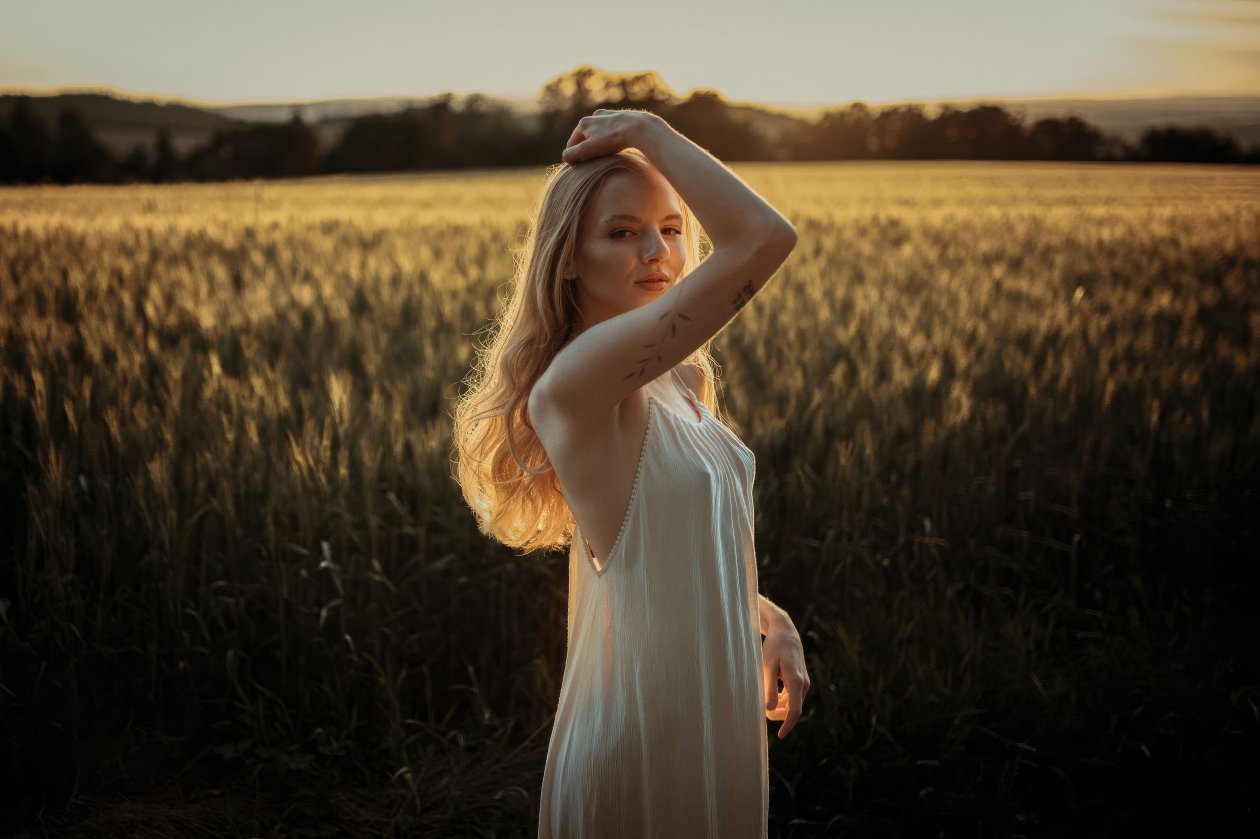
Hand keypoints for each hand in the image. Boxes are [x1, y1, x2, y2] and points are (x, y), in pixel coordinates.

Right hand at [561, 109, 663, 164]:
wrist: (638, 128)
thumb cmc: (612, 140)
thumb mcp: (588, 149)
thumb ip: (573, 154)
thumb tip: (565, 158)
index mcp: (584, 123)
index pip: (572, 143)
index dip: (573, 156)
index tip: (577, 167)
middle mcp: (594, 116)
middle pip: (585, 137)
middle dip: (585, 148)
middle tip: (590, 162)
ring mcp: (609, 115)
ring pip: (598, 132)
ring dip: (598, 142)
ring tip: (602, 154)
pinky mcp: (622, 117)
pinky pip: (611, 130)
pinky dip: (610, 138)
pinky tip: (615, 145)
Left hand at [763, 622, 809, 738]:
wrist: (785, 632)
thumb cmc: (774, 648)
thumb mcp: (767, 666)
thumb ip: (769, 688)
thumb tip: (768, 710)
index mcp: (796, 681)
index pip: (794, 710)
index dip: (787, 725)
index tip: (780, 736)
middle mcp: (803, 683)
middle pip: (792, 709)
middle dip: (778, 715)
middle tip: (761, 711)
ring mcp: (804, 682)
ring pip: (792, 703)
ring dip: (779, 707)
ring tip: (763, 699)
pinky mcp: (801, 680)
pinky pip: (792, 696)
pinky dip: (782, 700)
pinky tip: (770, 693)